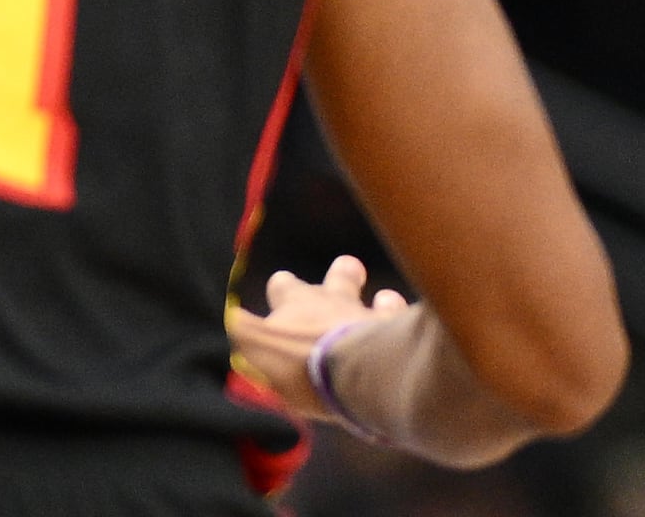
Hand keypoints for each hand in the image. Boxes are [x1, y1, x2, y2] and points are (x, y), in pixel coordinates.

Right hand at [225, 255, 412, 418]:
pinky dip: (415, 330)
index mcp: (297, 304)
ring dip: (384, 303)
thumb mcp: (255, 347)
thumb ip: (239, 329)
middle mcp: (337, 304)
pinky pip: (414, 328)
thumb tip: (226, 315)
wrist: (362, 376)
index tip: (283, 289)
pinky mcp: (405, 340)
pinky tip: (418, 334)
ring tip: (387, 299)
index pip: (284, 286)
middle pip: (340, 278)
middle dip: (343, 275)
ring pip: (382, 302)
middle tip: (350, 268)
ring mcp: (374, 319)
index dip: (284, 288)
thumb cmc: (303, 362)